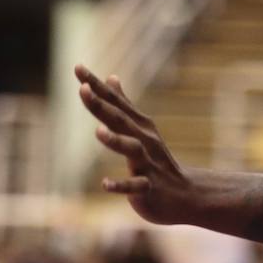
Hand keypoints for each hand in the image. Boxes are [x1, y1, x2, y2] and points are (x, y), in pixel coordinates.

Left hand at [75, 64, 194, 224]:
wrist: (185, 195)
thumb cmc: (156, 161)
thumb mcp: (140, 129)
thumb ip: (123, 104)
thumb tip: (111, 76)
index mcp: (138, 126)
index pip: (115, 101)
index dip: (97, 85)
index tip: (77, 67)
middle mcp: (144, 140)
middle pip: (120, 120)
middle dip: (101, 105)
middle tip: (83, 89)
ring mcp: (147, 164)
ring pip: (131, 149)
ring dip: (115, 141)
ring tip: (97, 132)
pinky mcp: (149, 188)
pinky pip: (135, 186)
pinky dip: (121, 185)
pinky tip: (105, 184)